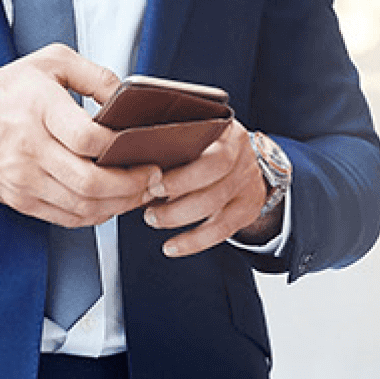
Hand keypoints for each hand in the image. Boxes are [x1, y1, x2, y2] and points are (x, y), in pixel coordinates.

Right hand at [0, 44, 166, 229]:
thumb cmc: (6, 93)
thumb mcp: (50, 62)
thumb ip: (94, 75)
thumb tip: (129, 98)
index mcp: (39, 108)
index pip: (87, 139)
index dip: (120, 147)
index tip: (143, 147)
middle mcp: (29, 148)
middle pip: (90, 182)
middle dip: (132, 185)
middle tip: (154, 177)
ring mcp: (24, 179)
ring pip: (83, 206)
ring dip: (120, 204)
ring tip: (140, 192)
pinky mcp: (22, 200)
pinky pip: (68, 218)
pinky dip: (97, 215)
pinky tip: (112, 202)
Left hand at [142, 121, 277, 257]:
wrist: (240, 157)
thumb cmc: (203, 142)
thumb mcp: (192, 131)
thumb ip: (170, 141)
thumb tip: (132, 161)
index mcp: (228, 133)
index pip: (214, 158)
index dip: (184, 177)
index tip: (154, 183)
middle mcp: (243, 158)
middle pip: (215, 187)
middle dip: (178, 202)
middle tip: (148, 208)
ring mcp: (248, 184)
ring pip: (217, 210)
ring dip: (180, 219)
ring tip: (153, 219)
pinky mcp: (248, 208)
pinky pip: (222, 231)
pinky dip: (194, 242)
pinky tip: (171, 247)